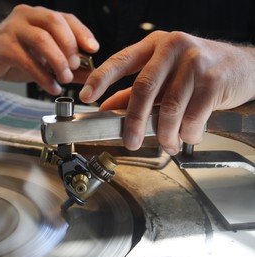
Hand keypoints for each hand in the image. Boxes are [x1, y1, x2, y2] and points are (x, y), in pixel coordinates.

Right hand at [0, 4, 98, 95]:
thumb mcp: (43, 60)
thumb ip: (67, 66)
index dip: (82, 32)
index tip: (93, 48)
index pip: (65, 18)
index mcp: (37, 16)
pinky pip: (27, 60)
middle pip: (54, 22)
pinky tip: (51, 87)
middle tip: (75, 66)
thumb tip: (90, 75)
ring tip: (65, 78)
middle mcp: (25, 16)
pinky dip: (42, 76)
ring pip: (41, 39)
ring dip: (58, 61)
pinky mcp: (1, 46)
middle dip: (70, 46)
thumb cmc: (12, 58)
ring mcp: (11, 29)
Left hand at [79, 31, 254, 154]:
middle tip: (130, 141)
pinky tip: (188, 136)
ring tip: (168, 143)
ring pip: (170, 108)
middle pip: (144, 88)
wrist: (243, 66)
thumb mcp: (163, 75)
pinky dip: (188, 133)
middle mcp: (172, 48)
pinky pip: (193, 116)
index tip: (86, 96)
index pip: (121, 60)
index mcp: (153, 45)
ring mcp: (194, 61)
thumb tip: (107, 108)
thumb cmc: (197, 70)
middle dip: (134, 122)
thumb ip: (134, 91)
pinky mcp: (213, 78)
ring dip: (165, 134)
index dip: (100, 79)